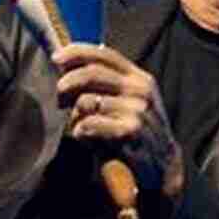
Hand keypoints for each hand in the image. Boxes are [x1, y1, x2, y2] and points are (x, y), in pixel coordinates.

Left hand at [53, 43, 182, 195]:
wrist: (162, 166)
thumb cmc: (134, 131)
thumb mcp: (127, 101)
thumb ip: (107, 83)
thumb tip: (69, 65)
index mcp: (139, 78)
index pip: (104, 54)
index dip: (76, 53)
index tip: (55, 58)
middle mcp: (140, 89)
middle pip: (92, 73)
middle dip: (67, 83)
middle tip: (59, 99)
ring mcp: (137, 109)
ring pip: (86, 101)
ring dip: (75, 117)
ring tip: (81, 128)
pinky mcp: (130, 130)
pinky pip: (89, 123)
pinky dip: (81, 132)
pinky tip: (87, 138)